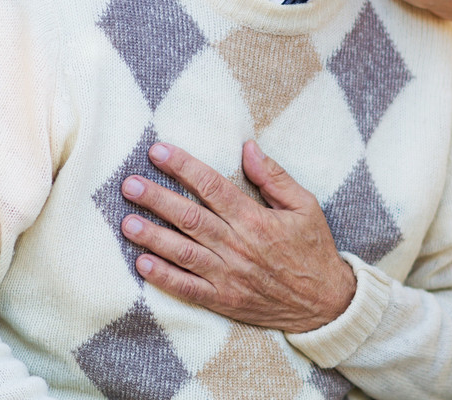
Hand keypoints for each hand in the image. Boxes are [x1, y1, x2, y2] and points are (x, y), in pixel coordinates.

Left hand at [119, 140, 354, 332]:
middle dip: (157, 199)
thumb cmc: (313, 250)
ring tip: (126, 222)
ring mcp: (229, 276)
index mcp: (256, 220)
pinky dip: (164, 277)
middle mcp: (238, 246)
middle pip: (190, 217)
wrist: (326, 304)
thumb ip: (275, 177)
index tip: (157, 151)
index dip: (183, 167)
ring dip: (153, 237)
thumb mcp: (305, 206)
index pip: (212, 187)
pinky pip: (188, 289)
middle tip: (129, 184)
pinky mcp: (224, 300)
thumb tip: (248, 147)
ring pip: (183, 252)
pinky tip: (141, 264)